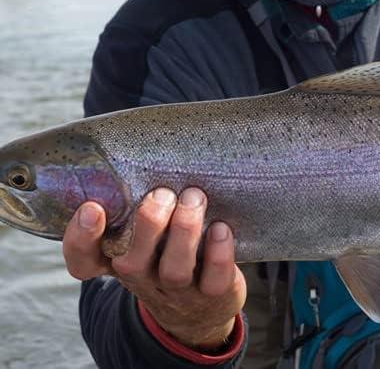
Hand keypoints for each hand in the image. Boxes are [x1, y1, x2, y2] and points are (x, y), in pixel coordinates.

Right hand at [62, 188, 244, 350]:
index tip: (92, 207)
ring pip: (174, 269)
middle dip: (148, 224)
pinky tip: (221, 228)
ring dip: (185, 231)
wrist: (200, 307)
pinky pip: (213, 278)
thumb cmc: (168, 252)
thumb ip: (140, 204)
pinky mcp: (211, 293)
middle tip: (163, 194)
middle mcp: (143, 277)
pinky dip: (218, 253)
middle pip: (132, 262)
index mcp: (120, 260)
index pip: (84, 262)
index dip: (81, 239)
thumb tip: (144, 150)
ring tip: (194, 198)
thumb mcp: (147, 233)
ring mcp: (177, 290)